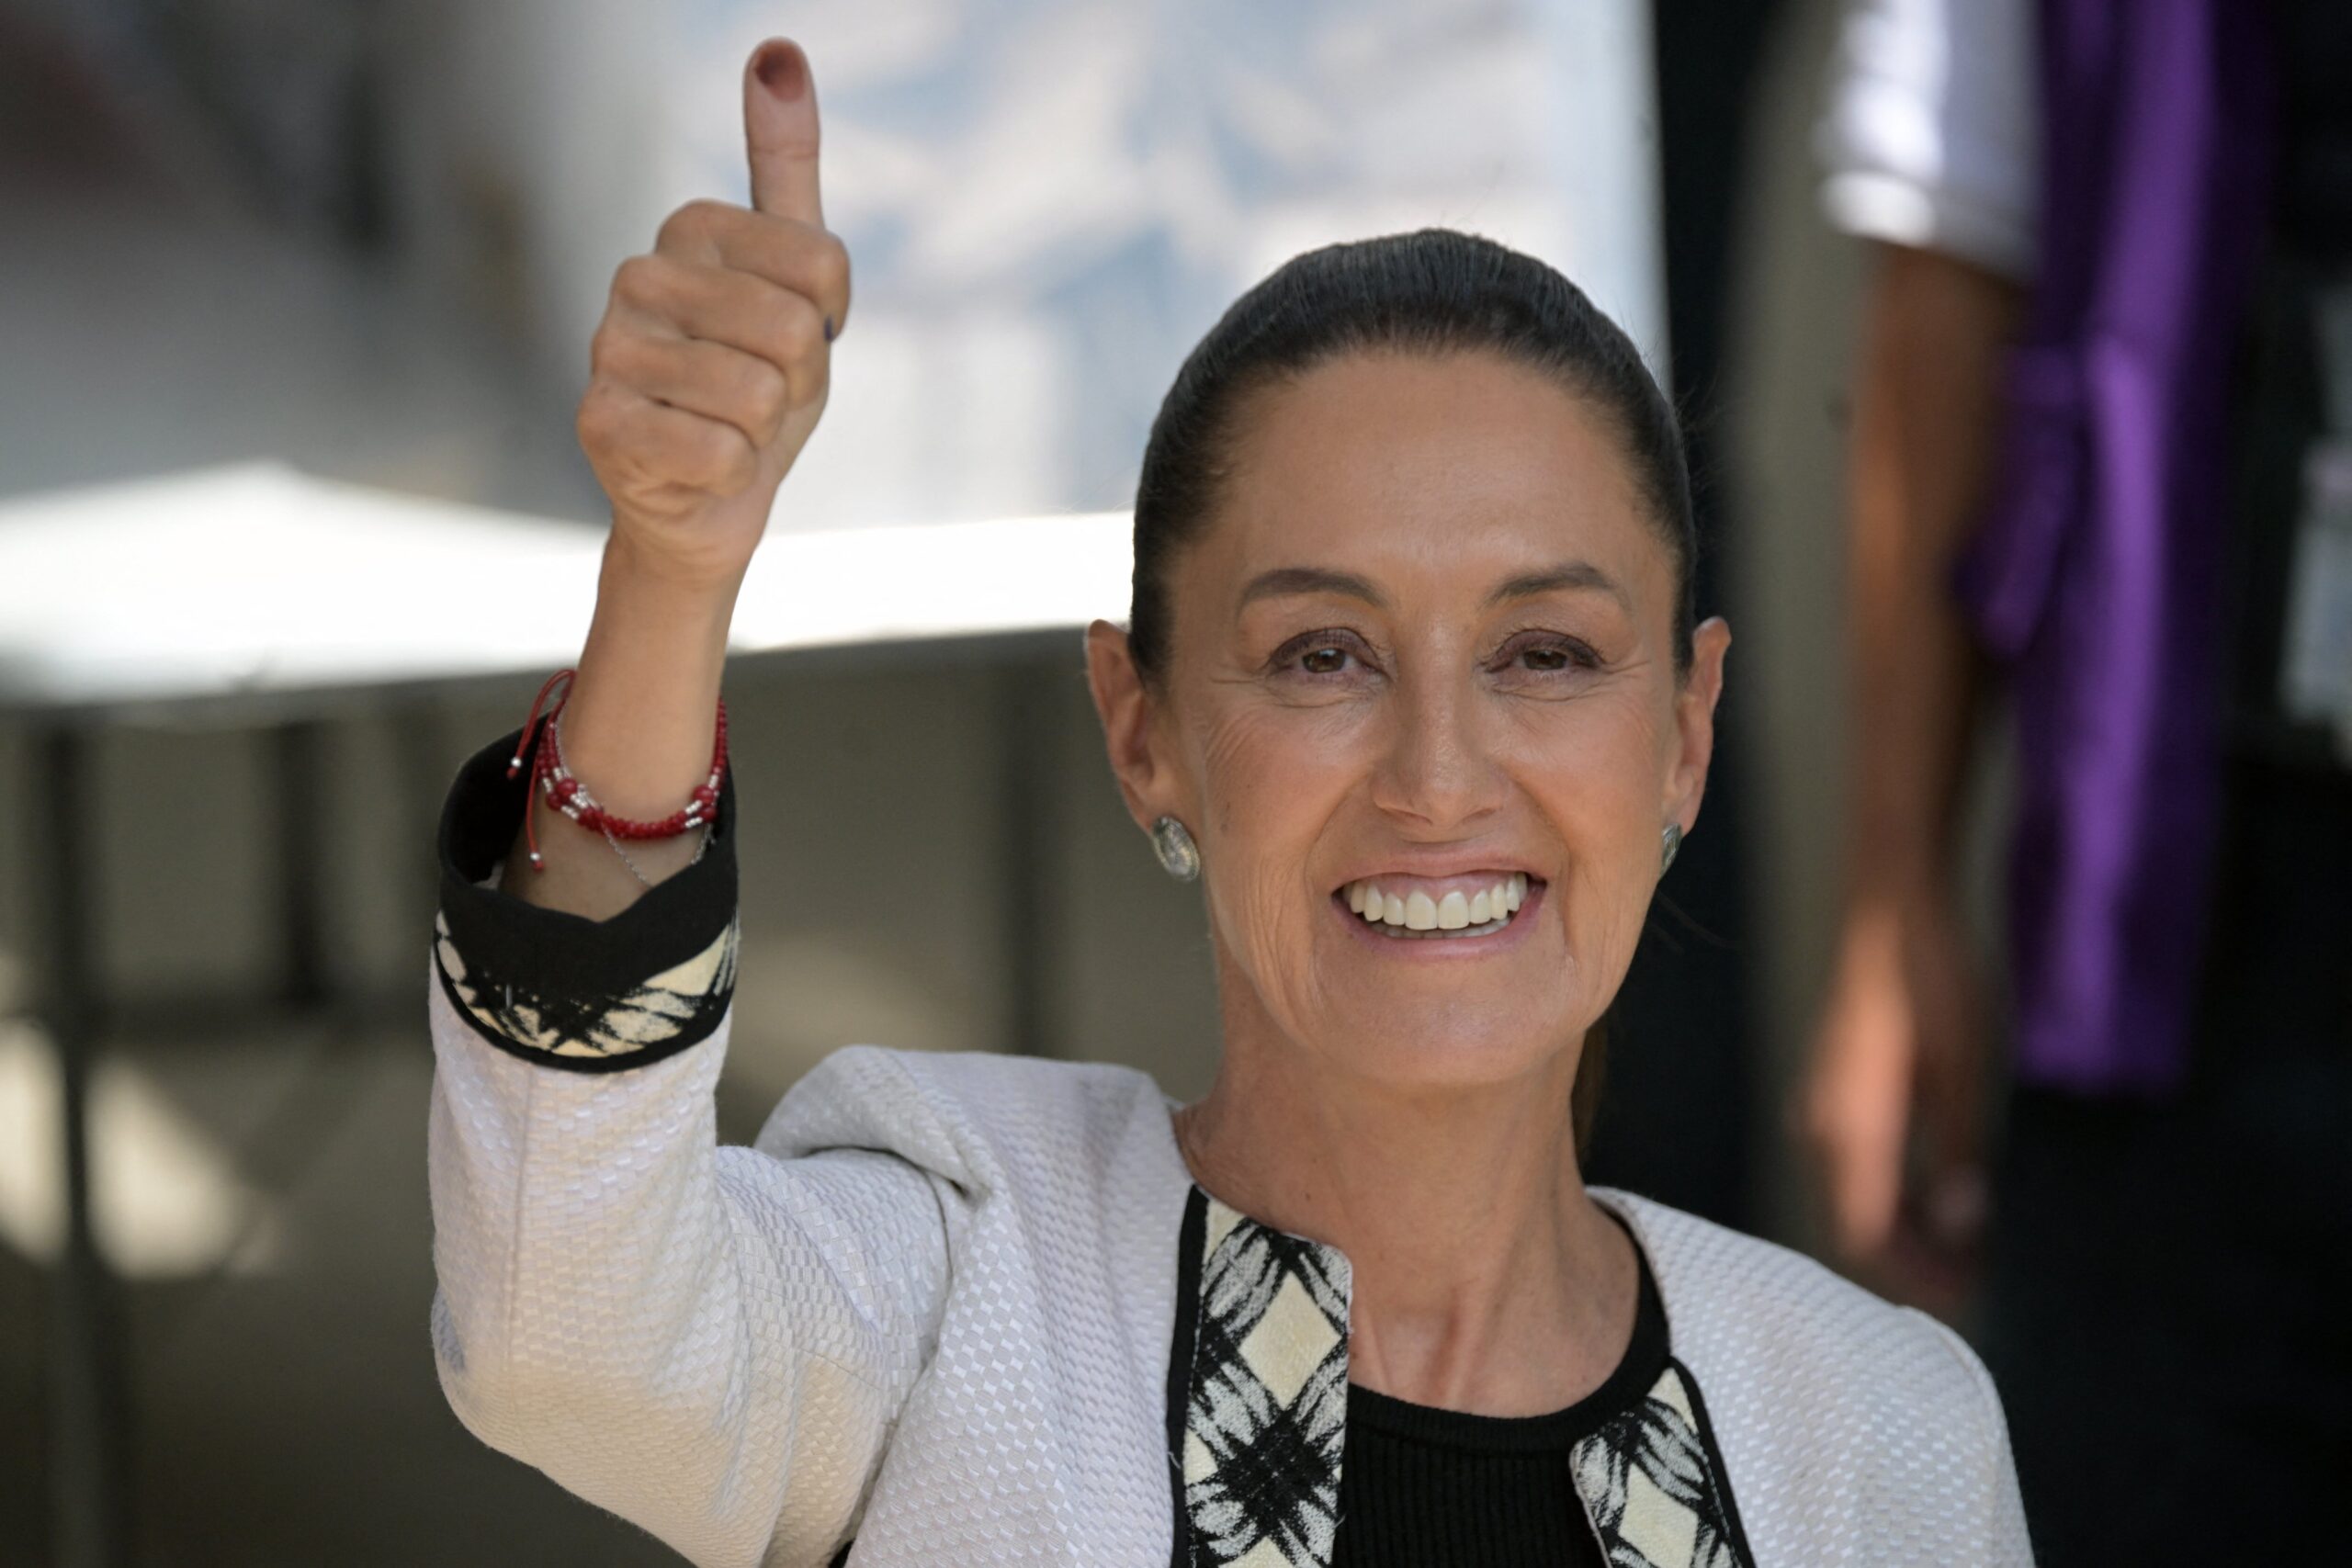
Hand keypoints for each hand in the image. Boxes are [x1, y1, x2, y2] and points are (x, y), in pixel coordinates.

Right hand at [577, 38, 848, 589]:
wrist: (708, 499)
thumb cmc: (758, 386)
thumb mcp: (798, 279)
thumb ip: (788, 168)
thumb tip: (777, 49)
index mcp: (689, 227)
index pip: (823, 264)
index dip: (830, 322)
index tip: (795, 340)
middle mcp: (637, 275)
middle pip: (793, 330)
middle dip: (797, 383)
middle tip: (761, 397)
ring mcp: (609, 348)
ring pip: (757, 395)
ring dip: (763, 430)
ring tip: (729, 427)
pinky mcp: (599, 423)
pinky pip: (722, 451)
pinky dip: (731, 473)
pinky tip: (696, 465)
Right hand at [1801, 893, 1990, 1309]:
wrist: (1890, 905)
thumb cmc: (1932, 980)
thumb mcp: (1963, 1071)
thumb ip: (1957, 1152)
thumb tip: (1962, 1223)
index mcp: (1849, 1128)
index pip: (1864, 1233)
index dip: (1914, 1275)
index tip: (1970, 1298)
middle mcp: (1820, 1125)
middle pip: (1852, 1220)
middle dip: (1911, 1259)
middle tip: (1977, 1278)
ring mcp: (1818, 1105)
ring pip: (1851, 1194)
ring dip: (1902, 1227)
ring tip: (1966, 1243)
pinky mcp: (1829, 1089)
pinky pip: (1851, 1163)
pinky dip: (1891, 1191)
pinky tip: (1937, 1190)